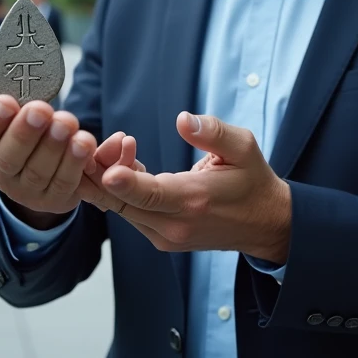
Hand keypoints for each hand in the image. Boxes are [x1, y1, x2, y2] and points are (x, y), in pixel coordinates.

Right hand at [0, 95, 142, 225]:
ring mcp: (29, 191)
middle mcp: (4, 175)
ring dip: (53, 145)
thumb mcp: (13, 122)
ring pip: (38, 170)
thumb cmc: (30, 138)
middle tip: (40, 110)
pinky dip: (75, 161)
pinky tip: (84, 141)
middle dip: (24, 132)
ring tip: (66, 122)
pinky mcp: (55, 199)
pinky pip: (64, 181)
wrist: (50, 177)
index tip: (5, 101)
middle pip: (9, 157)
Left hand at [102, 112, 291, 263]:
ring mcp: (165, 236)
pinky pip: (129, 212)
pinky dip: (120, 190)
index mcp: (195, 200)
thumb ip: (213, 132)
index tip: (107, 171)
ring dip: (108, 178)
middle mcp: (175, 225)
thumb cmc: (252, 181)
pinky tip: (123, 166)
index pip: (151, 195)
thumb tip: (183, 119)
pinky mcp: (160, 237)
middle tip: (92, 143)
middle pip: (122, 202)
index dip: (126, 182)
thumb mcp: (243, 147)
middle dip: (101, 172)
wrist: (264, 224)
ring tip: (115, 146)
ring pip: (120, 208)